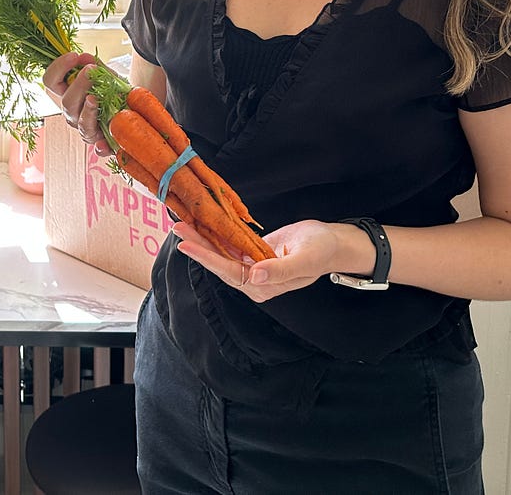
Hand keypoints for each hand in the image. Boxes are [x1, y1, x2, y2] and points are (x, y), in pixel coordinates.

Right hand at [41, 51, 110, 156]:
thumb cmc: (113, 90)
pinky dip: (101, 147)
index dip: (58, 68)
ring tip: (95, 98)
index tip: (74, 56)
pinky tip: (104, 144)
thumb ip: (96, 66)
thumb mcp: (106, 74)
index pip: (50, 81)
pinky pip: (98, 147)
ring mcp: (84, 128)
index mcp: (67, 93)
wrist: (131, 107)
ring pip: (79, 121)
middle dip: (78, 85)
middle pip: (65, 102)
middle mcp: (71, 111)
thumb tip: (84, 57)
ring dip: (87, 110)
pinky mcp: (99, 142)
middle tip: (91, 71)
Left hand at [173, 219, 342, 301]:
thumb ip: (280, 271)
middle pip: (220, 263)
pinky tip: (202, 224)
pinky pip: (230, 245)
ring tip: (183, 224)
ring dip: (203, 239)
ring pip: (222, 254)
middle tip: (177, 228)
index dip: (207, 258)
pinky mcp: (253, 254)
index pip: (230, 273)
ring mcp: (253, 267)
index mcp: (265, 287)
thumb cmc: (323, 251)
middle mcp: (254, 280)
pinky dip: (216, 235)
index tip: (187, 245)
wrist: (333, 242)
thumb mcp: (305, 259)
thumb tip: (256, 276)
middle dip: (198, 246)